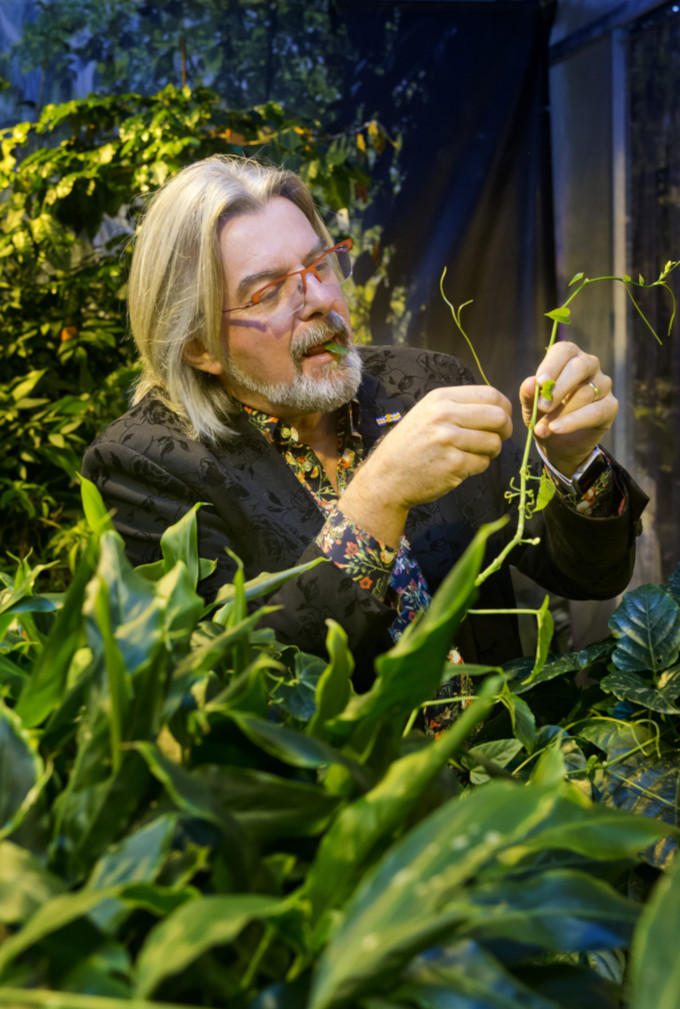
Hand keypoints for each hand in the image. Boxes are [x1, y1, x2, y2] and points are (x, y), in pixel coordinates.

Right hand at [339, 385, 512, 544]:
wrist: (386, 478)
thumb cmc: (410, 446)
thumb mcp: (427, 413)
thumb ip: (458, 407)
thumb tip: (498, 408)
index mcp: (440, 398)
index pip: (490, 394)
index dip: (504, 408)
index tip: (502, 419)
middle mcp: (444, 415)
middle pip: (498, 417)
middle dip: (505, 430)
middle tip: (498, 439)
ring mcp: (448, 440)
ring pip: (494, 442)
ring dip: (490, 451)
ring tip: (473, 454)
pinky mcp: (453, 464)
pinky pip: (482, 463)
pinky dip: (477, 466)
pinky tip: (460, 466)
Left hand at [520, 341, 617, 475]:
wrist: (559, 444)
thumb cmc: (544, 416)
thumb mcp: (531, 406)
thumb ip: (528, 395)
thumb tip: (530, 383)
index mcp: (568, 358)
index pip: (564, 351)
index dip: (552, 366)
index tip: (539, 383)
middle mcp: (589, 366)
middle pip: (580, 367)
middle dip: (559, 388)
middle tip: (541, 406)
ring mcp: (603, 384)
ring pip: (586, 393)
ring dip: (561, 412)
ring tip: (541, 428)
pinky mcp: (610, 406)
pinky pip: (595, 412)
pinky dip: (573, 422)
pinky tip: (556, 429)